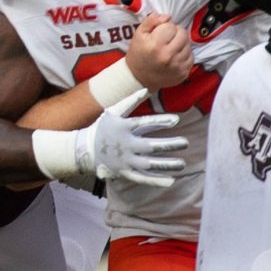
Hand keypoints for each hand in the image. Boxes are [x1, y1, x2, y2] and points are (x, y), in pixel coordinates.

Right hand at [72, 96, 186, 186]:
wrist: (84, 149)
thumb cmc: (102, 128)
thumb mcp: (112, 111)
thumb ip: (129, 101)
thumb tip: (145, 89)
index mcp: (123, 128)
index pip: (144, 123)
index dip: (160, 121)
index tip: (177, 120)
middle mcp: (125, 145)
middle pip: (150, 146)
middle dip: (169, 145)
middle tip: (185, 143)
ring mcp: (125, 160)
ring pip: (149, 164)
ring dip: (167, 165)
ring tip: (182, 163)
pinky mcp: (124, 172)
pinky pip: (142, 178)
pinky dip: (155, 180)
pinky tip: (170, 180)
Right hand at [127, 13, 192, 89]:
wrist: (138, 78)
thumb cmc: (138, 55)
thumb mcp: (139, 34)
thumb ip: (152, 20)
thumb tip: (168, 17)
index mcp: (155, 45)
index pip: (170, 26)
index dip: (165, 27)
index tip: (159, 33)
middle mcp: (167, 56)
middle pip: (183, 33)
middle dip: (175, 33)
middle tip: (167, 39)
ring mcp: (177, 66)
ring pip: (188, 44)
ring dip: (181, 43)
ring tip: (170, 48)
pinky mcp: (183, 73)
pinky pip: (191, 56)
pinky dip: (184, 54)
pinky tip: (175, 56)